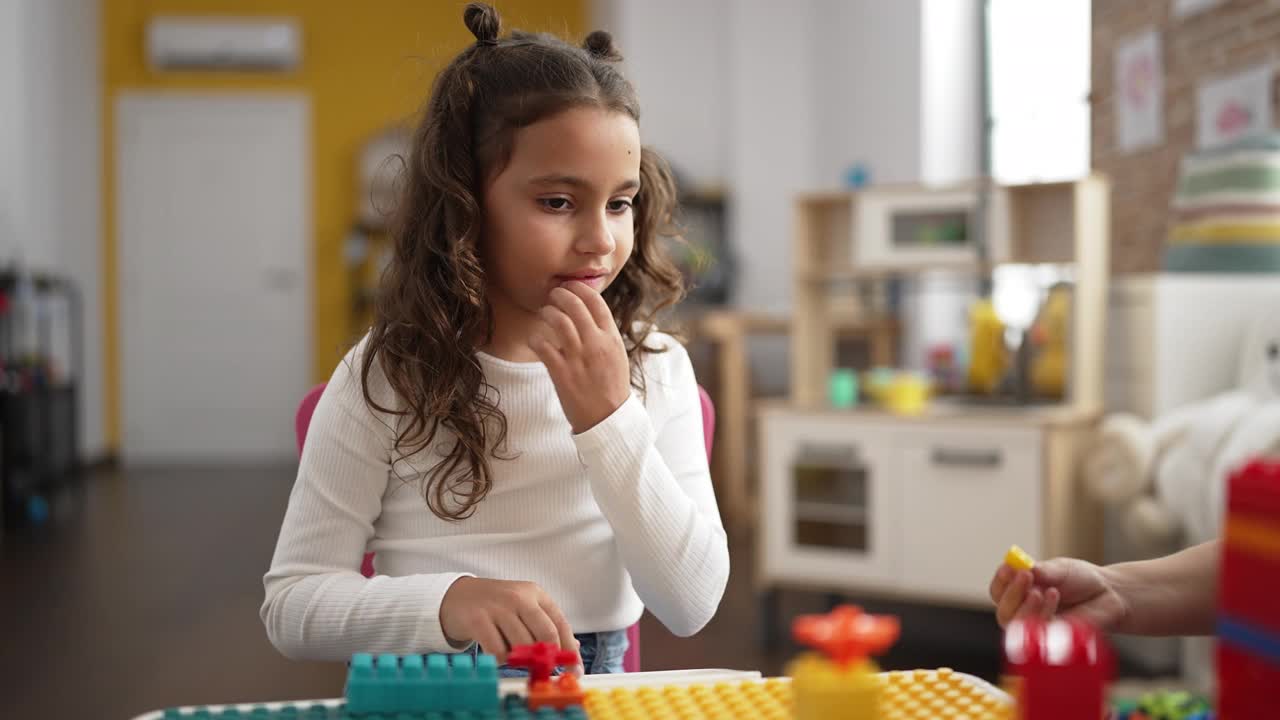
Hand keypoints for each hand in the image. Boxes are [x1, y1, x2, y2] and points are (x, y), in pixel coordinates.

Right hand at [439, 577, 579, 667]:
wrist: (457, 596)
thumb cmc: (496, 605)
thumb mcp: (524, 608)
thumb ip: (547, 625)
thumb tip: (572, 649)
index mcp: (535, 593)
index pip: (560, 623)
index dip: (569, 650)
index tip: (575, 669)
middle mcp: (519, 597)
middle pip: (546, 634)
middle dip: (549, 658)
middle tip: (545, 670)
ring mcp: (498, 607)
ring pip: (522, 646)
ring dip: (520, 659)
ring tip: (513, 655)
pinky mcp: (478, 619)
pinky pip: (498, 651)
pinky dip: (501, 660)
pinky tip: (497, 653)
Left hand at [529, 281, 630, 433]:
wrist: (608, 419)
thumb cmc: (611, 387)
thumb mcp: (617, 356)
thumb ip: (604, 334)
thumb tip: (589, 314)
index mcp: (612, 339)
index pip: (596, 302)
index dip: (581, 288)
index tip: (571, 286)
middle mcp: (596, 345)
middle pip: (576, 306)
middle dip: (561, 294)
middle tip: (553, 294)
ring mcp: (578, 358)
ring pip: (558, 321)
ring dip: (547, 312)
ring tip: (544, 313)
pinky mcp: (562, 373)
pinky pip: (542, 345)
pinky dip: (536, 338)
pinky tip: (535, 339)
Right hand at [988, 557, 1128, 630]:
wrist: (1109, 594)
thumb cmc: (1081, 578)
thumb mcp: (1061, 568)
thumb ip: (1044, 570)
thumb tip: (1026, 568)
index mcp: (1019, 590)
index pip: (998, 590)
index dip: (1000, 580)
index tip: (1008, 568)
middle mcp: (1023, 610)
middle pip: (1003, 609)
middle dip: (1012, 593)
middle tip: (1027, 577)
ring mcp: (1036, 626)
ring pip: (1016, 624)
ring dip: (1026, 606)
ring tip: (1046, 590)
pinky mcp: (1050, 640)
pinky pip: (1037, 632)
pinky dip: (1043, 612)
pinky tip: (1054, 596)